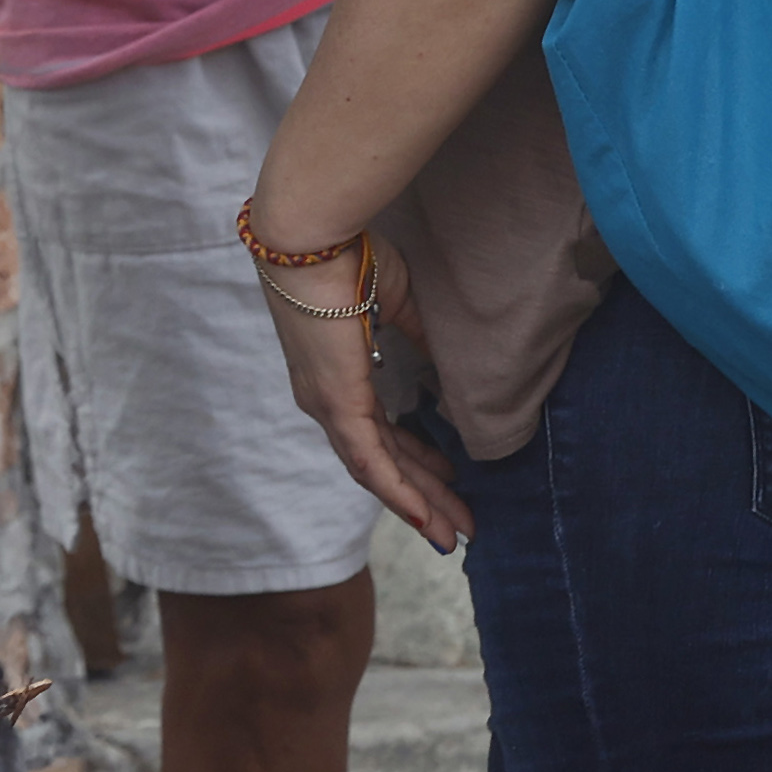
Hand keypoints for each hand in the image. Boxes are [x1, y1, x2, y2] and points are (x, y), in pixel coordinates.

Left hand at [261, 237, 465, 553]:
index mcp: (337, 379)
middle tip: (461, 526)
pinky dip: (398, 491)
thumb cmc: (350, 259)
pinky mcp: (336, 403)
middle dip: (425, 498)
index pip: (380, 436)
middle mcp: (327, 402)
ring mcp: (329, 406)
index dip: (415, 464)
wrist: (311, 237)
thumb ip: (422, 343)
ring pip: (377, 472)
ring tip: (452, 534)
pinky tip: (424, 516)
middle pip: (381, 464)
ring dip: (417, 505)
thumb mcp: (398, 305)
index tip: (450, 480)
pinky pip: (370, 460)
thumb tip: (451, 373)